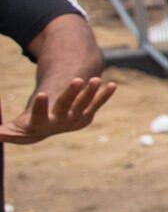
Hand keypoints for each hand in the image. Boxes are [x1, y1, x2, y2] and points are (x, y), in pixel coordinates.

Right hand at [0, 77, 115, 143]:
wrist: (48, 129)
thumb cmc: (28, 126)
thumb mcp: (16, 130)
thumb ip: (6, 133)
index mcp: (41, 125)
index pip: (40, 116)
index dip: (41, 106)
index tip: (42, 94)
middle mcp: (60, 123)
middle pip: (66, 106)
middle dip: (71, 93)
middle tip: (77, 80)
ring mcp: (75, 118)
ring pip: (84, 104)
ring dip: (91, 92)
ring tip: (96, 79)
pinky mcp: (86, 115)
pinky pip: (97, 104)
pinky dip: (104, 95)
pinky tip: (112, 85)